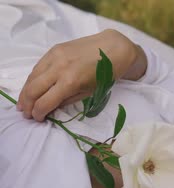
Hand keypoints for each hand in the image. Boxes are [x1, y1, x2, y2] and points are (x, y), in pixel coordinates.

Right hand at [17, 29, 146, 120]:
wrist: (113, 48)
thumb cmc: (106, 73)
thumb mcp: (90, 92)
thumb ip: (68, 100)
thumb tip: (50, 108)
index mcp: (70, 82)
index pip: (45, 102)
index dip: (38, 113)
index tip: (37, 118)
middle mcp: (59, 68)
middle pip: (33, 89)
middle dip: (26, 104)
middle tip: (25, 113)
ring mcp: (54, 57)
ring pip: (32, 77)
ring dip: (25, 91)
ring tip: (23, 102)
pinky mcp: (54, 49)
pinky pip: (38, 66)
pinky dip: (32, 78)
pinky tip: (32, 86)